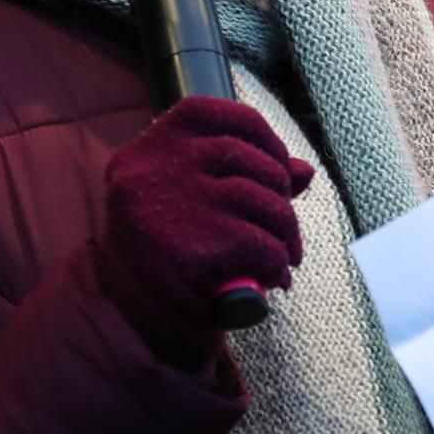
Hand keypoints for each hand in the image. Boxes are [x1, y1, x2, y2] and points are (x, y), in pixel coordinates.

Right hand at [93, 97, 315, 369]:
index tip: (278, 165)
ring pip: (265, 203)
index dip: (264, 138)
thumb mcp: (191, 200)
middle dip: (281, 195)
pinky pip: (263, 247)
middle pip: (250, 161)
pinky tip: (272, 277)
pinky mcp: (194, 251)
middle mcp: (158, 168)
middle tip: (284, 228)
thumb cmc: (166, 249)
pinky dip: (278, 264)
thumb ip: (243, 177)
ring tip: (284, 256)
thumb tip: (304, 171)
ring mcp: (175, 207)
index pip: (223, 117)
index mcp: (152, 147)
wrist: (130, 317)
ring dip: (287, 234)